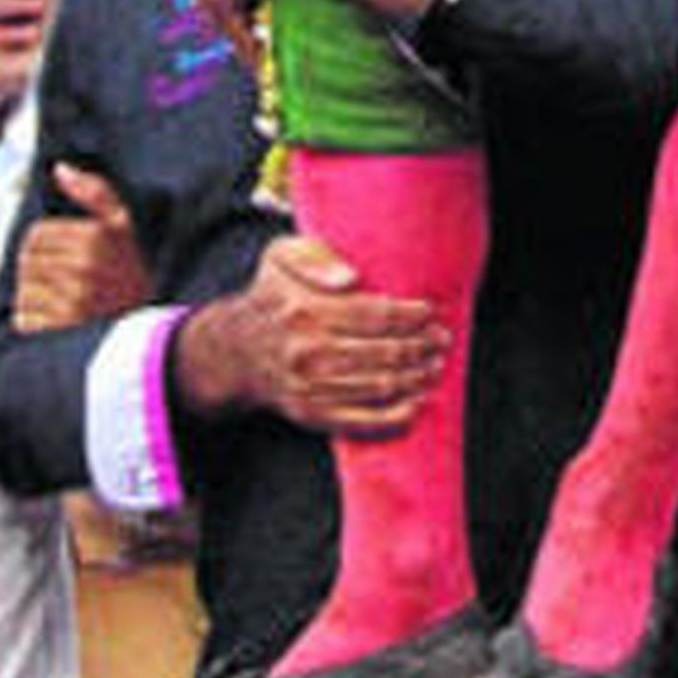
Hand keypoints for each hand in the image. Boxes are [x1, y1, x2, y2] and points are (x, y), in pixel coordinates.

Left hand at [13, 163, 150, 329]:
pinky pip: (26, 318)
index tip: (60, 254)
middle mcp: (83, 268)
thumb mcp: (124, 224)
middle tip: (59, 277)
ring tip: (61, 298)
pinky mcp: (62, 331)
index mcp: (95, 237)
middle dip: (37, 267)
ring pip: (24, 289)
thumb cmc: (134, 271)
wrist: (154, 331)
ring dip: (35, 294)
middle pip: (26, 261)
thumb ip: (95, 191)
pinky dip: (34, 319)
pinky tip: (57, 318)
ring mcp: (72, 301)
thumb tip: (60, 168)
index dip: (43, 242)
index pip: (37, 234)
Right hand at [172, 237, 447, 436]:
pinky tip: (416, 404)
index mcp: (306, 311)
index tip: (430, 311)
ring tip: (435, 365)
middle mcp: (308, 352)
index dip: (409, 315)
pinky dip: (394, 416)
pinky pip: (361, 420)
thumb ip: (314, 257)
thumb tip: (350, 277)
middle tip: (442, 338)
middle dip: (420, 346)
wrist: (235, 351)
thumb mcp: (280, 256)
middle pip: (382, 352)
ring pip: (378, 386)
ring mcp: (310, 387)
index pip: (373, 315)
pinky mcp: (311, 414)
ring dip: (415, 377)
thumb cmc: (271, 297)